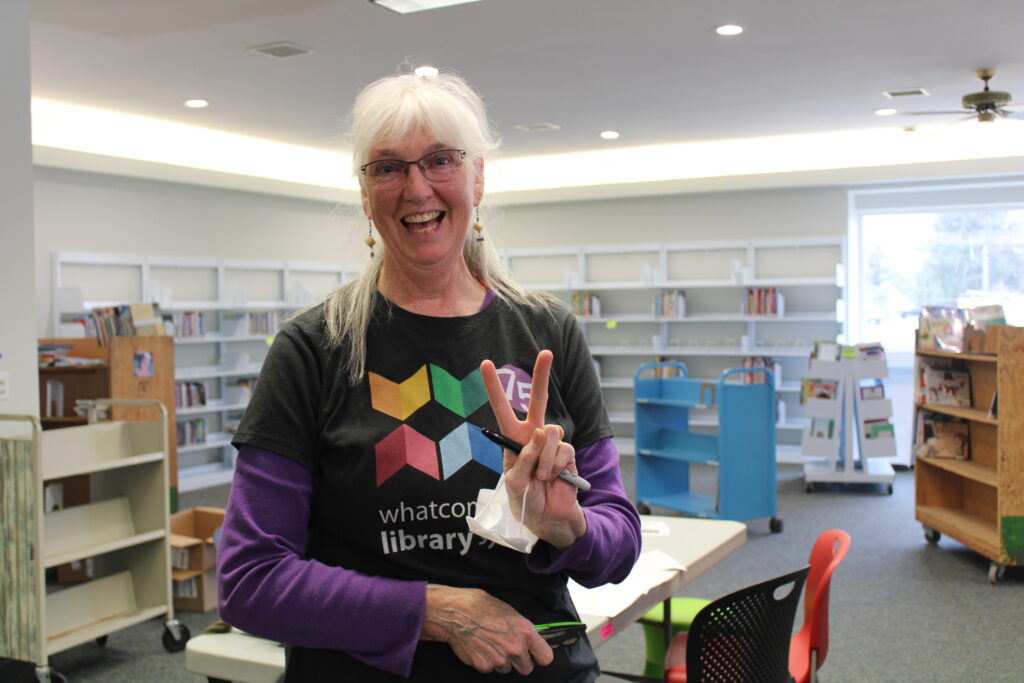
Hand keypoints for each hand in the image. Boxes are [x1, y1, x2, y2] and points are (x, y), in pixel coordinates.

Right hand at [421, 584, 552, 673]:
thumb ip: (522, 629)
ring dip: (502, 661)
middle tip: (509, 649)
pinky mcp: (484, 666)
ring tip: (491, 644)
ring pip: (508, 669)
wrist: (456, 613)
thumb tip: (530, 638)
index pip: (546, 657)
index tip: (535, 654)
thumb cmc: (482, 606)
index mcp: (526, 632)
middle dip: (520, 661)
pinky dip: (487, 661)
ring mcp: (499, 660)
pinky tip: (481, 647)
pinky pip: (491, 669)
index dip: (539, 656)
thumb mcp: (510, 612)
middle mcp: (515, 648)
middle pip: (527, 669)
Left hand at [480, 350, 586, 548]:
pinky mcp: (568, 454)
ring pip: (550, 432)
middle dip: (541, 376)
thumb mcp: (514, 482)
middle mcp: (533, 436)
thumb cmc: (526, 501)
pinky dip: (556, 465)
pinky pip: (563, 449)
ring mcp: (552, 443)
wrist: (549, 518)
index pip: (502, 408)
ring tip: (541, 476)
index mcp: (513, 439)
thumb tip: (540, 431)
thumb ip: (523, 457)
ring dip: (544, 458)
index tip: (486, 363)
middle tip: (546, 352)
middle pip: (539, 400)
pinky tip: (554, 477)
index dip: (494, 386)